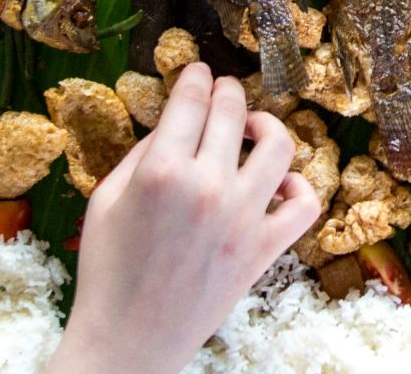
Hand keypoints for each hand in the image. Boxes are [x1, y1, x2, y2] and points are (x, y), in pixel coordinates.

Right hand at [45, 64, 319, 373]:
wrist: (129, 338)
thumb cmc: (108, 270)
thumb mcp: (107, 200)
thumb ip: (142, 153)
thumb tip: (176, 122)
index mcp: (161, 170)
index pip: (191, 101)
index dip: (197, 78)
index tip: (200, 71)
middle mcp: (208, 187)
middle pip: (233, 114)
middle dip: (229, 91)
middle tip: (225, 89)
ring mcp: (243, 218)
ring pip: (279, 147)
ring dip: (268, 127)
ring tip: (253, 130)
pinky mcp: (265, 249)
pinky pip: (304, 205)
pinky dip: (299, 187)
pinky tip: (279, 183)